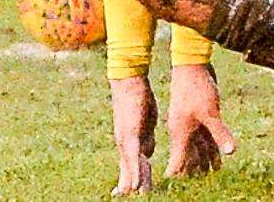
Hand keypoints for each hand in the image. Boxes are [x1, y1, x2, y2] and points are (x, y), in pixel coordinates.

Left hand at [109, 75, 157, 194]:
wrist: (129, 83)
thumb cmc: (138, 101)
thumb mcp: (145, 125)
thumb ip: (146, 141)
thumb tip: (147, 155)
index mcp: (131, 144)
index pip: (130, 169)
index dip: (130, 183)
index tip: (129, 196)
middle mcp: (125, 146)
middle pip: (129, 173)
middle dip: (131, 188)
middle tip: (133, 201)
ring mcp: (126, 141)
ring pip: (130, 169)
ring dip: (133, 185)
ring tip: (135, 198)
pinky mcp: (130, 135)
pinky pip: (133, 158)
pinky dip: (133, 172)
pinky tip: (134, 185)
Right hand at [165, 63, 236, 179]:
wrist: (193, 67)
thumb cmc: (197, 90)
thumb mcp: (211, 113)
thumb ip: (220, 133)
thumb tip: (231, 151)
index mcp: (180, 135)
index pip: (177, 163)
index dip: (179, 177)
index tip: (183, 193)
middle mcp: (183, 132)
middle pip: (189, 159)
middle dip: (196, 173)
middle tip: (205, 188)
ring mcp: (192, 124)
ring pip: (200, 147)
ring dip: (208, 160)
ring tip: (216, 174)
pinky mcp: (202, 116)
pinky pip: (207, 136)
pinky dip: (213, 146)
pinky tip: (221, 154)